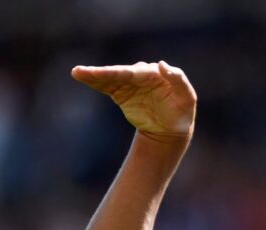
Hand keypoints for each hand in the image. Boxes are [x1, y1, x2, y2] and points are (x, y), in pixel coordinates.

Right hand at [71, 61, 196, 143]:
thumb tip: (162, 64)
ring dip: (94, 75)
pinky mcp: (121, 93)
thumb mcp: (187, 99)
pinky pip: (106, 86)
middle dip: (104, 73)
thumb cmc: (181, 113)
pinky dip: (94, 82)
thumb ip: (178, 80)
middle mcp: (141, 75)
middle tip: (87, 72)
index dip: (128, 72)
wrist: (169, 129)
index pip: (140, 72)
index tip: (116, 72)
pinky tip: (81, 76)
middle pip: (121, 73)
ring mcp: (130, 83)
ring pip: (110, 78)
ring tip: (78, 72)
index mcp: (157, 74)